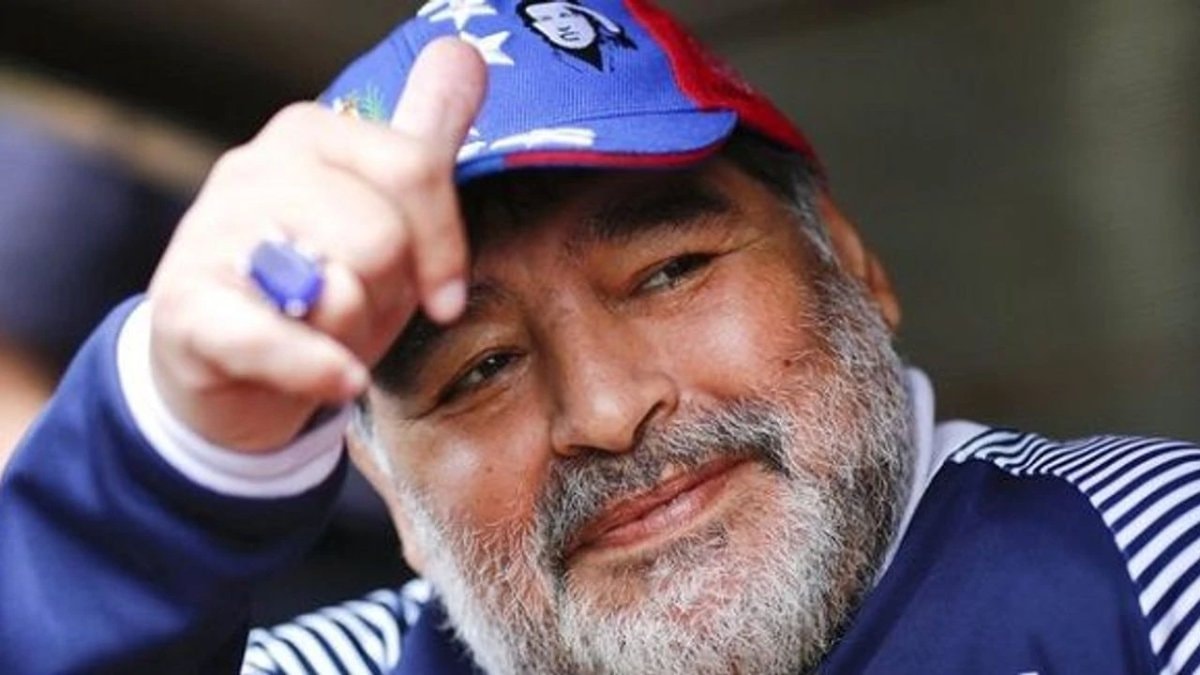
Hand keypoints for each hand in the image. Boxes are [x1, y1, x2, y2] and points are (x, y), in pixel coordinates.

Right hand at [146, 38, 486, 451]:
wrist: (231, 368)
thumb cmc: (322, 283)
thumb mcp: (383, 210)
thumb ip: (423, 137)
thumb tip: (466, 54)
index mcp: (311, 134)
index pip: (415, 168)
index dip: (444, 247)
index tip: (445, 297)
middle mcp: (255, 167)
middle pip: (382, 237)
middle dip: (387, 296)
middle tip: (359, 312)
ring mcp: (212, 234)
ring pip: (338, 290)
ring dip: (351, 335)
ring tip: (325, 334)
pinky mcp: (185, 306)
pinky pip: (273, 340)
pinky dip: (316, 369)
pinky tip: (337, 381)